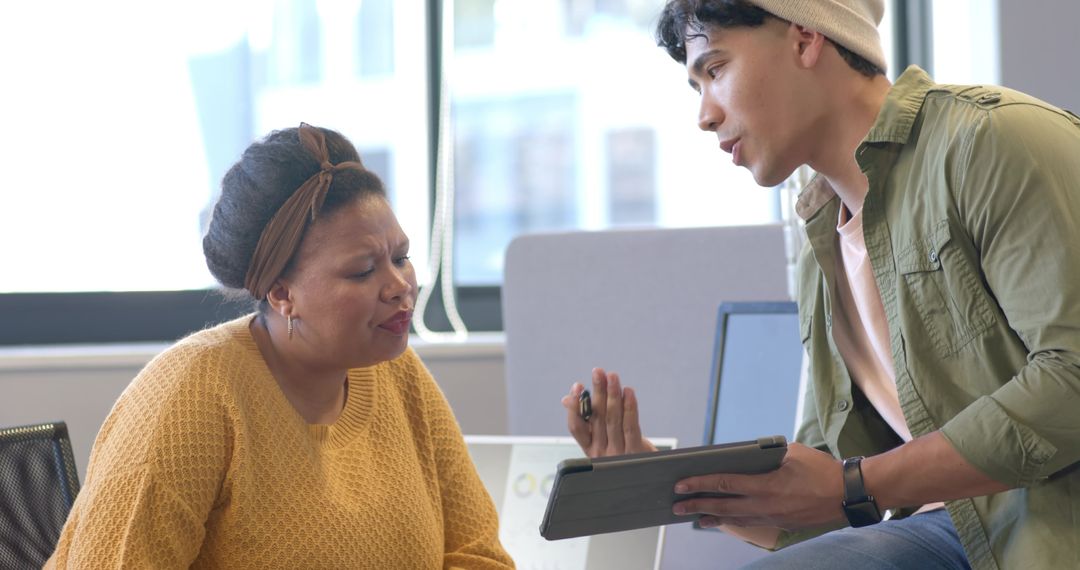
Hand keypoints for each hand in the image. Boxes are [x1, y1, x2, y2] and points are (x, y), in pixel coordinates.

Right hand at [561, 367, 656, 457]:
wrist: (648, 476)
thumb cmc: (623, 453)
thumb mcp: (603, 439)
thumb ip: (586, 420)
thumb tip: (566, 399)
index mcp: (590, 448)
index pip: (576, 427)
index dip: (575, 406)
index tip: (577, 386)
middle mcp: (601, 452)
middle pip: (597, 418)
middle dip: (597, 392)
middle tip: (598, 372)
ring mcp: (618, 454)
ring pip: (613, 419)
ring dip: (613, 395)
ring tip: (612, 377)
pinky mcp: (636, 452)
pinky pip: (630, 427)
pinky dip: (629, 408)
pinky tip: (628, 392)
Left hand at [671, 442, 845, 530]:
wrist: (848, 493)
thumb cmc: (821, 468)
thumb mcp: (791, 452)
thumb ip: (765, 456)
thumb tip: (746, 457)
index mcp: (765, 485)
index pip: (723, 484)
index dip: (699, 484)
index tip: (681, 485)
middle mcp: (765, 505)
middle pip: (722, 507)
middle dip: (697, 506)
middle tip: (676, 506)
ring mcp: (772, 517)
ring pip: (735, 519)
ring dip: (712, 518)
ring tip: (694, 518)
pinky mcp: (780, 523)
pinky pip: (750, 523)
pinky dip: (733, 521)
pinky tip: (723, 520)